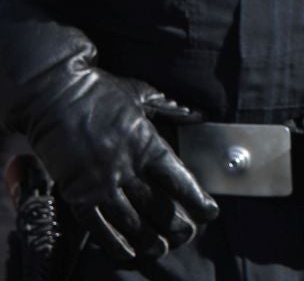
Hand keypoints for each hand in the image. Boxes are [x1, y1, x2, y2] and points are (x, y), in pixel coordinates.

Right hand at [15, 59, 217, 258]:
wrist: (54, 94)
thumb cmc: (100, 91)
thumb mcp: (143, 95)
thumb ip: (172, 109)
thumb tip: (198, 114)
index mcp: (148, 144)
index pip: (180, 181)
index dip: (197, 201)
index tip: (209, 213)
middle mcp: (127, 168)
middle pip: (158, 207)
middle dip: (176, 225)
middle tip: (186, 236)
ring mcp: (100, 183)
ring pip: (130, 221)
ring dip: (148, 239)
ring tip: (161, 249)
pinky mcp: (75, 193)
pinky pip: (97, 226)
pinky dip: (112, 242)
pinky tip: (125, 252)